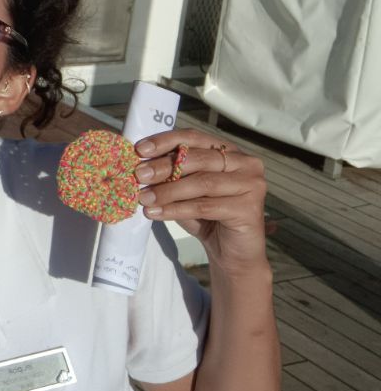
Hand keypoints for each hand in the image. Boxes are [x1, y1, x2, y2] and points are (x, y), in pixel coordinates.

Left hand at [133, 129, 269, 274]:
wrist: (230, 253)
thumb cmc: (205, 216)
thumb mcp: (184, 189)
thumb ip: (170, 174)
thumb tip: (139, 163)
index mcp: (230, 150)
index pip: (194, 137)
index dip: (165, 141)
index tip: (139, 150)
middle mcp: (245, 163)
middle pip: (197, 159)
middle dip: (164, 166)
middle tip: (138, 175)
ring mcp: (252, 184)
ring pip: (202, 183)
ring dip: (167, 191)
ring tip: (143, 198)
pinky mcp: (250, 208)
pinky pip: (205, 206)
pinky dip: (176, 209)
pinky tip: (156, 213)